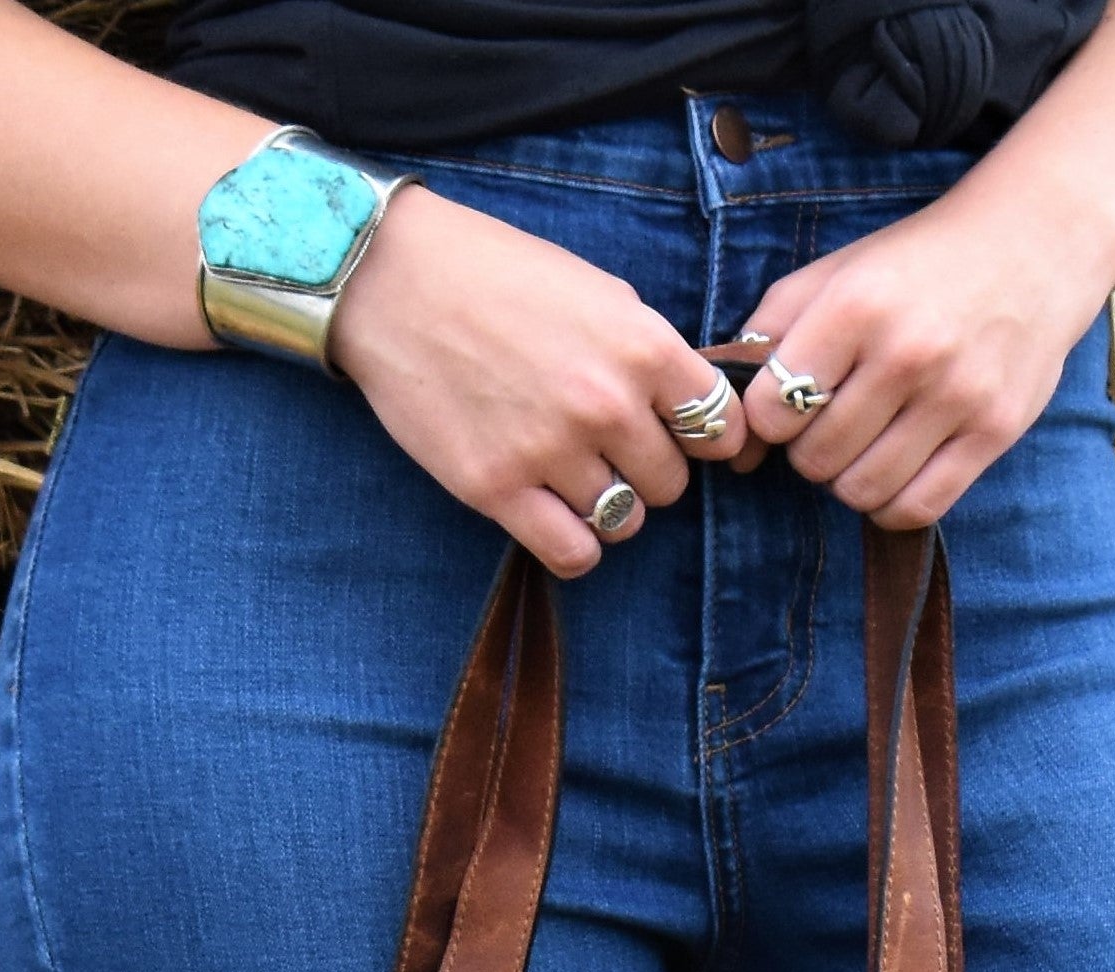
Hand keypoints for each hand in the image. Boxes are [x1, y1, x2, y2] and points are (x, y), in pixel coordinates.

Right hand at [333, 187, 747, 576]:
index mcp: (641, 346)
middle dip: (647, 469)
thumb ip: (647, 352)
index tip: (683, 435)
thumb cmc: (497, 275)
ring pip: (624, 522)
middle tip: (610, 448)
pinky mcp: (497, 488)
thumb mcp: (595, 290)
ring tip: (573, 474)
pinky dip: (575, 545)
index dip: (707, 437)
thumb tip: (690, 406)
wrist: (395, 279)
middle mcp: (604, 404)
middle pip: (671, 483)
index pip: (719, 427)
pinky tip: (556, 515)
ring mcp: (550, 451)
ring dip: (608, 506)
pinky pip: (573, 554)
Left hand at [732, 176, 1114, 526]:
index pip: (775, 407)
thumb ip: (774, 331)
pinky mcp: (995, 431)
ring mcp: (957, 396)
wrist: (1037, 241)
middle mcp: (908, 353)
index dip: (771, 418)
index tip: (790, 404)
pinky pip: (918, 508)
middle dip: (810, 451)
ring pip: (862, 491)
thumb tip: (735, 430)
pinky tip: (894, 472)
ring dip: (849, 479)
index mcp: (858, 306)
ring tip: (865, 444)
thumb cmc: (921, 263)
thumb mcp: (840, 272)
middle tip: (831, 424)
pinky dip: (891, 504)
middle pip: (815, 458)